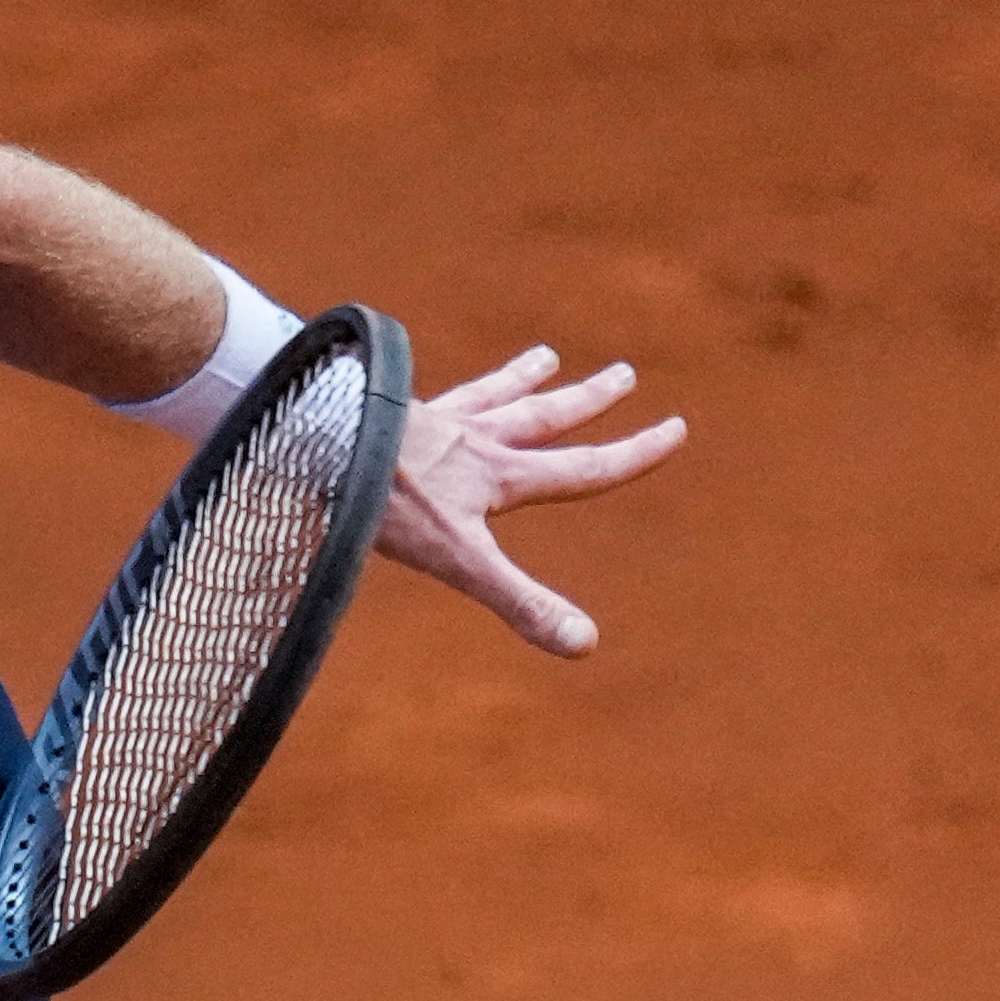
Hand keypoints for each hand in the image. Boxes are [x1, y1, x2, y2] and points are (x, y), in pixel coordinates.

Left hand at [376, 343, 685, 657]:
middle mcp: (475, 440)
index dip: (632, 454)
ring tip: (546, 356)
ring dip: (524, 378)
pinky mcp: (390, 413)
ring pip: (493, 396)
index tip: (675, 429)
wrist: (324, 447)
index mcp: (500, 475)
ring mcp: (433, 421)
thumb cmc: (390, 506)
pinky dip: (439, 387)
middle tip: (626, 374)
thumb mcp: (462, 562)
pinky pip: (426, 394)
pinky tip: (425, 376)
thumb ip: (522, 602)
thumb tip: (585, 644)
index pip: (582, 468)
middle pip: (546, 418)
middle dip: (590, 401)